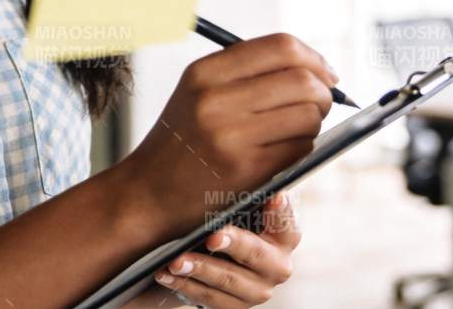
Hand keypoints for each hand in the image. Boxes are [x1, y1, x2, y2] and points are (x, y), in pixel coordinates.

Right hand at [115, 33, 335, 238]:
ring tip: (298, 128)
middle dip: (324, 91)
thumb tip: (314, 67)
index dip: (314, 58)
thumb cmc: (182, 140)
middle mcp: (216, 100)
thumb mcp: (197, 91)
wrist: (148, 193)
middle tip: (322, 102)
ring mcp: (232, 136)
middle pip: (302, 80)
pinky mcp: (247, 170)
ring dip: (314, 121)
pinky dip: (303, 146)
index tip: (324, 72)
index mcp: (204, 72)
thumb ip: (246, 71)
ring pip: (308, 114)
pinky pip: (301, 147)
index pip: (281, 47)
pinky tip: (285, 150)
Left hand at [121, 191, 301, 307]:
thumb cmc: (227, 219)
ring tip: (175, 260)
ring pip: (229, 281)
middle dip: (233, 244)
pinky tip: (165, 274)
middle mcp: (277, 265)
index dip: (281, 210)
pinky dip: (185, 285)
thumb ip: (243, 192)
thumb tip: (235, 160)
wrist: (211, 256)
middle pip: (257, 254)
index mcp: (284, 235)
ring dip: (200, 269)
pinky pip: (210, 299)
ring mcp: (257, 289)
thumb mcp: (238, 205)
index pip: (287, 222)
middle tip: (211, 236)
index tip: (272, 196)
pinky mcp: (236, 305)